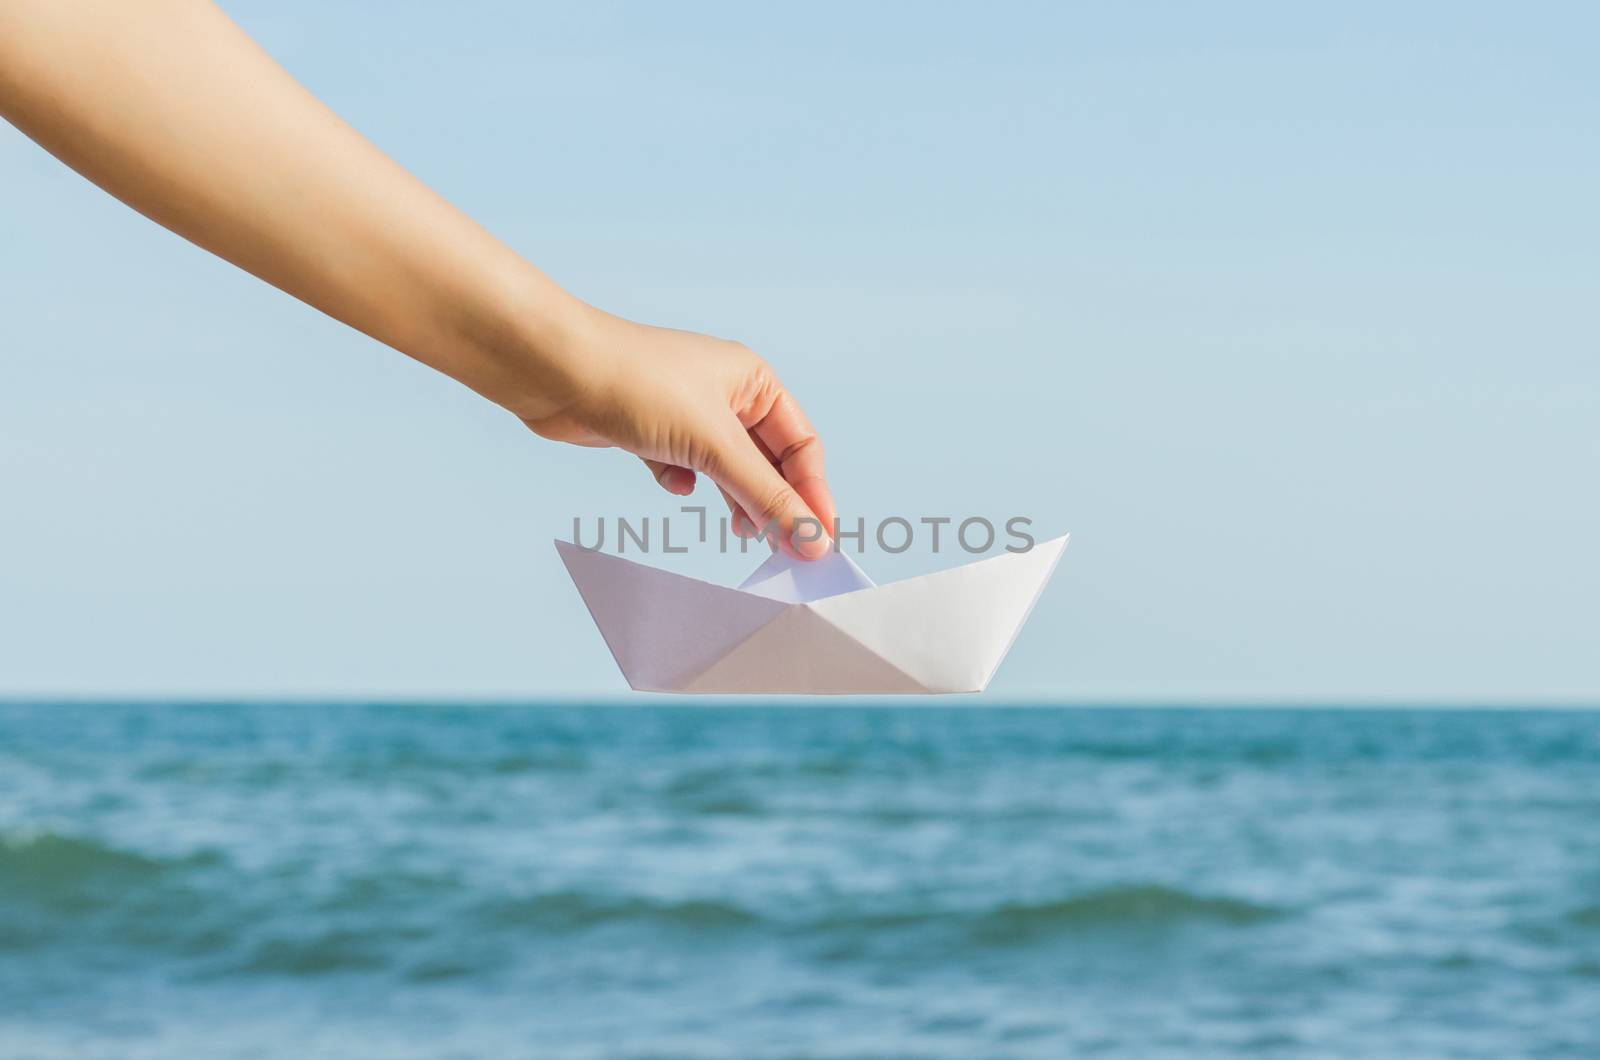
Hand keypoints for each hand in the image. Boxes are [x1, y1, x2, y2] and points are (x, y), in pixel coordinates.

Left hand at [521, 307, 836, 559]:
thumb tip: (812, 538)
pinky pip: (682, 466)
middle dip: (772, 502)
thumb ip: (765, 496)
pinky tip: (674, 486)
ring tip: (737, 530)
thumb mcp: (715, 447)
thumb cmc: (638, 387)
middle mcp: (724, 393)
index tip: (819, 541)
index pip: (801, 445)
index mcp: (753, 380)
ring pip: (725, 468)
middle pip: (766, 461)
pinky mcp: (651, 430)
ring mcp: (686, 412)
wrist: (556, 372)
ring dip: (732, 499)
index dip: (812, 493)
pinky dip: (681, 481)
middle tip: (782, 550)